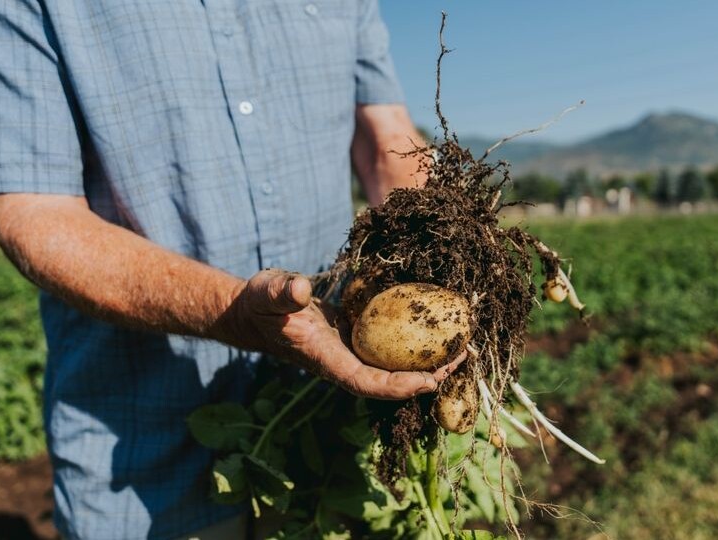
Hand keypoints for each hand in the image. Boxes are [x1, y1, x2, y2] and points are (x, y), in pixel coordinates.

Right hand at [223, 269, 464, 399]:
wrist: (254, 310)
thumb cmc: (259, 303)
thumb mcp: (268, 292)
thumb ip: (283, 292)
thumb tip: (302, 289)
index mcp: (325, 358)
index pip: (366, 383)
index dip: (398, 387)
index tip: (430, 381)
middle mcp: (343, 361)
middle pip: (390, 381)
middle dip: (427, 375)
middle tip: (462, 357)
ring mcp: (351, 351)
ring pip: (393, 366)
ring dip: (426, 359)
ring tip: (461, 344)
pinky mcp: (356, 338)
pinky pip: (389, 347)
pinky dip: (413, 341)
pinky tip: (436, 325)